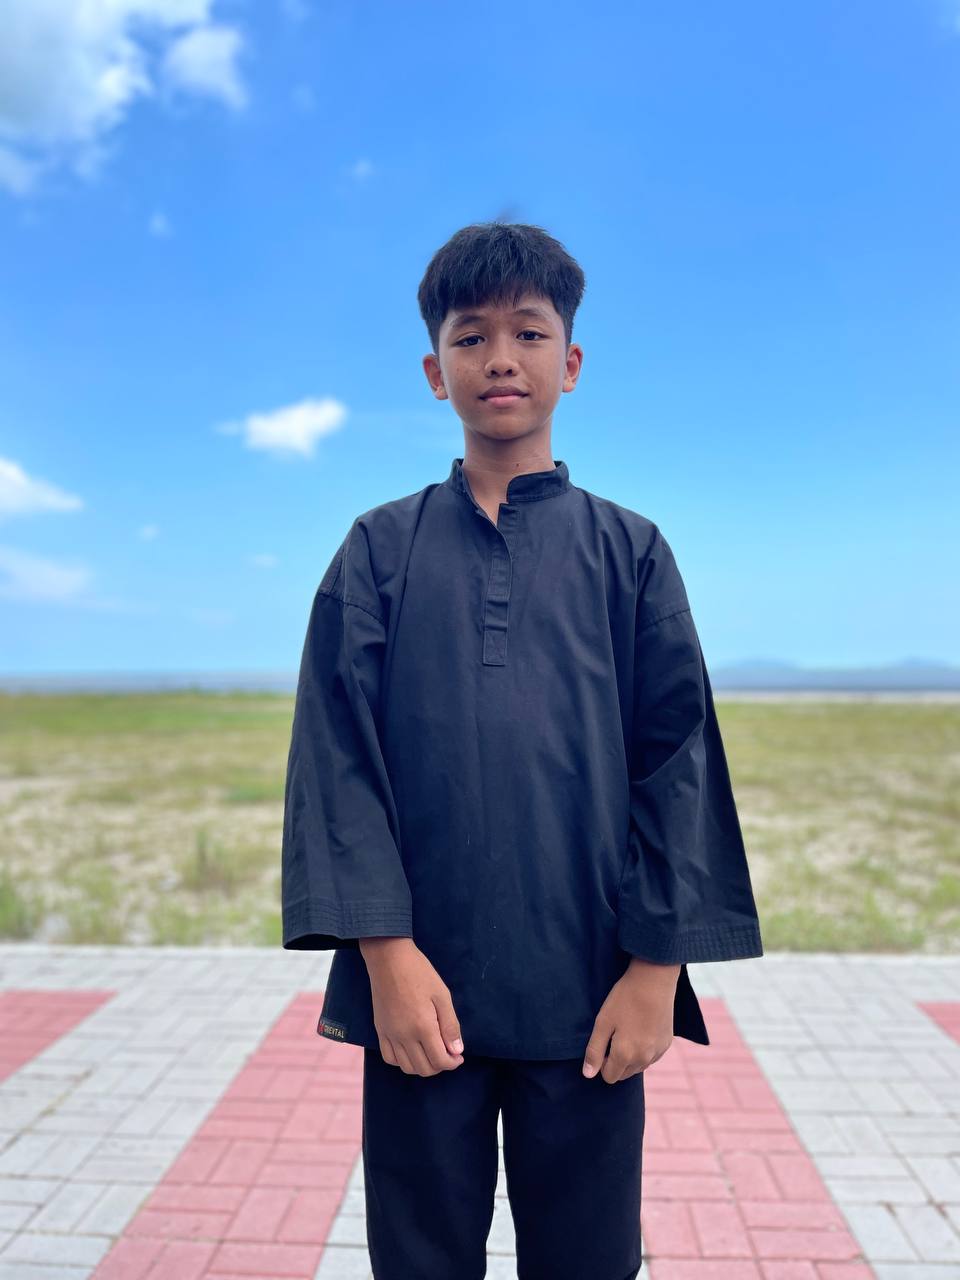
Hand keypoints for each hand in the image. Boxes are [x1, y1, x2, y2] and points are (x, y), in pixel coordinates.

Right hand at [359, 937, 464, 1075]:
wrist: (389, 959)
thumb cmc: (420, 973)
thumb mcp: (442, 995)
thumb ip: (450, 1025)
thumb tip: (457, 1050)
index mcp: (423, 1026)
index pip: (439, 1060)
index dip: (453, 1063)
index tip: (459, 1056)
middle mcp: (404, 1036)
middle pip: (424, 1068)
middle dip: (440, 1066)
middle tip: (448, 1054)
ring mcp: (390, 1034)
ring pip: (407, 1067)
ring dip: (423, 1066)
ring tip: (431, 1053)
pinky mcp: (380, 1030)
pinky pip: (389, 1058)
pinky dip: (403, 1061)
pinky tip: (412, 1051)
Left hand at [582, 958, 679, 1082]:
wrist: (653, 980)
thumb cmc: (624, 999)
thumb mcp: (603, 1022)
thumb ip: (594, 1051)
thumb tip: (588, 1075)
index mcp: (625, 1055)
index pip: (609, 1076)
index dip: (602, 1062)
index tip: (603, 1041)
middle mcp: (643, 1059)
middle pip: (623, 1074)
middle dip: (615, 1061)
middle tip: (614, 1035)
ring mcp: (657, 1052)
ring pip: (638, 1067)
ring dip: (630, 1057)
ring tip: (628, 1030)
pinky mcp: (666, 1044)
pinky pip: (651, 1057)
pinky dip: (644, 1050)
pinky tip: (641, 1029)